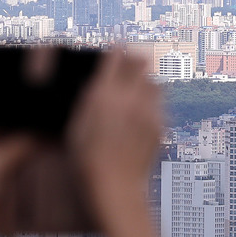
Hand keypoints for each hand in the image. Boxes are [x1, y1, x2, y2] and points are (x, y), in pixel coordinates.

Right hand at [66, 50, 162, 220]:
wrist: (115, 186)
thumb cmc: (87, 159)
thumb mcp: (76, 124)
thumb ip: (89, 98)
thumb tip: (96, 82)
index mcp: (104, 94)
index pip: (117, 56)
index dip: (116, 50)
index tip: (115, 50)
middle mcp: (129, 98)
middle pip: (141, 62)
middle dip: (135, 60)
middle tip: (128, 65)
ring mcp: (147, 112)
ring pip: (154, 81)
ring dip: (146, 81)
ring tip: (136, 90)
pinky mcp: (159, 126)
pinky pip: (158, 105)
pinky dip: (151, 104)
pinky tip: (139, 116)